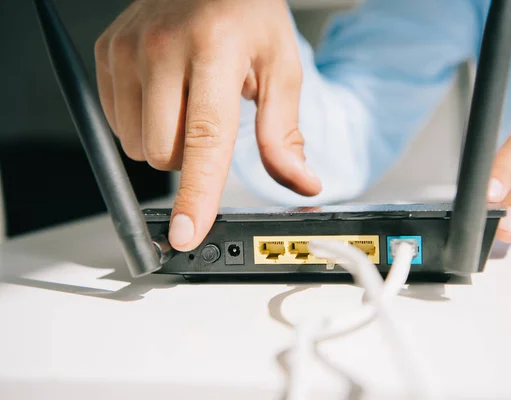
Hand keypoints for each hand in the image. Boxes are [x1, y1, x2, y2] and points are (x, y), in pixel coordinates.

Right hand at [94, 0, 321, 250]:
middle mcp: (163, 48)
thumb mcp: (281, 67)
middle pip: (164, 154)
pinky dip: (143, 125)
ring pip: (137, 145)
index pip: (206, 139)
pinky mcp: (106, 53)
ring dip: (165, 143)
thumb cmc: (248, 15)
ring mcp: (127, 50)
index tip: (187, 233)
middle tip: (210, 126)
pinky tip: (165, 96)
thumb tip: (301, 183)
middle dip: (190, 161)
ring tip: (188, 105)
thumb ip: (283, 132)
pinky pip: (117, 123)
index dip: (198, 194)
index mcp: (216, 50)